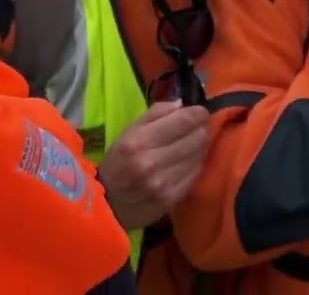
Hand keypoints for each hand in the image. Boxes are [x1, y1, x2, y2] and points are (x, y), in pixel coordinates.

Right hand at [99, 100, 209, 228]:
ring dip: (199, 147)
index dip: (198, 113)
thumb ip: (156, 113)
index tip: (199, 112)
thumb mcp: (128, 132)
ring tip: (190, 145)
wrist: (108, 204)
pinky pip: (196, 174)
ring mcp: (164, 183)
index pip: (185, 120)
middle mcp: (152, 162)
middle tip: (196, 128)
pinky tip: (187, 163)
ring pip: (200, 156)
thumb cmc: (118, 162)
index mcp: (139, 142)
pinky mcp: (172, 199)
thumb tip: (182, 104)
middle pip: (198, 137)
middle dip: (201, 129)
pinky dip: (195, 165)